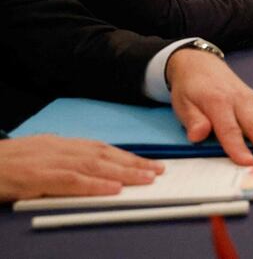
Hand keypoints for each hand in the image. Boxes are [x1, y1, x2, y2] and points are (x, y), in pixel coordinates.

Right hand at [0, 135, 162, 201]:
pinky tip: (113, 189)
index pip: (100, 148)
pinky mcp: (37, 176)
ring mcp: (49, 161)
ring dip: (124, 172)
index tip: (147, 162)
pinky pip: (72, 181)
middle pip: (104, 154)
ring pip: (94, 165)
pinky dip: (95, 185)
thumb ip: (62, 161)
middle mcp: (59, 148)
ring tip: (146, 178)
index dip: (126, 156)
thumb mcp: (38, 157)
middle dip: (133, 163)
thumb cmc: (5, 164)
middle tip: (157, 170)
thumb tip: (89, 171)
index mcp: (60, 144)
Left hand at [167, 49, 252, 165]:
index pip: (229, 129)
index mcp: (218, 103)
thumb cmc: (190, 88)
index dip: (238, 147)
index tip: (248, 163)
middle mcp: (239, 100)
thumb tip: (198, 135)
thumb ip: (193, 120)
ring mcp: (251, 99)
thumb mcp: (182, 104)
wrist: (199, 64)